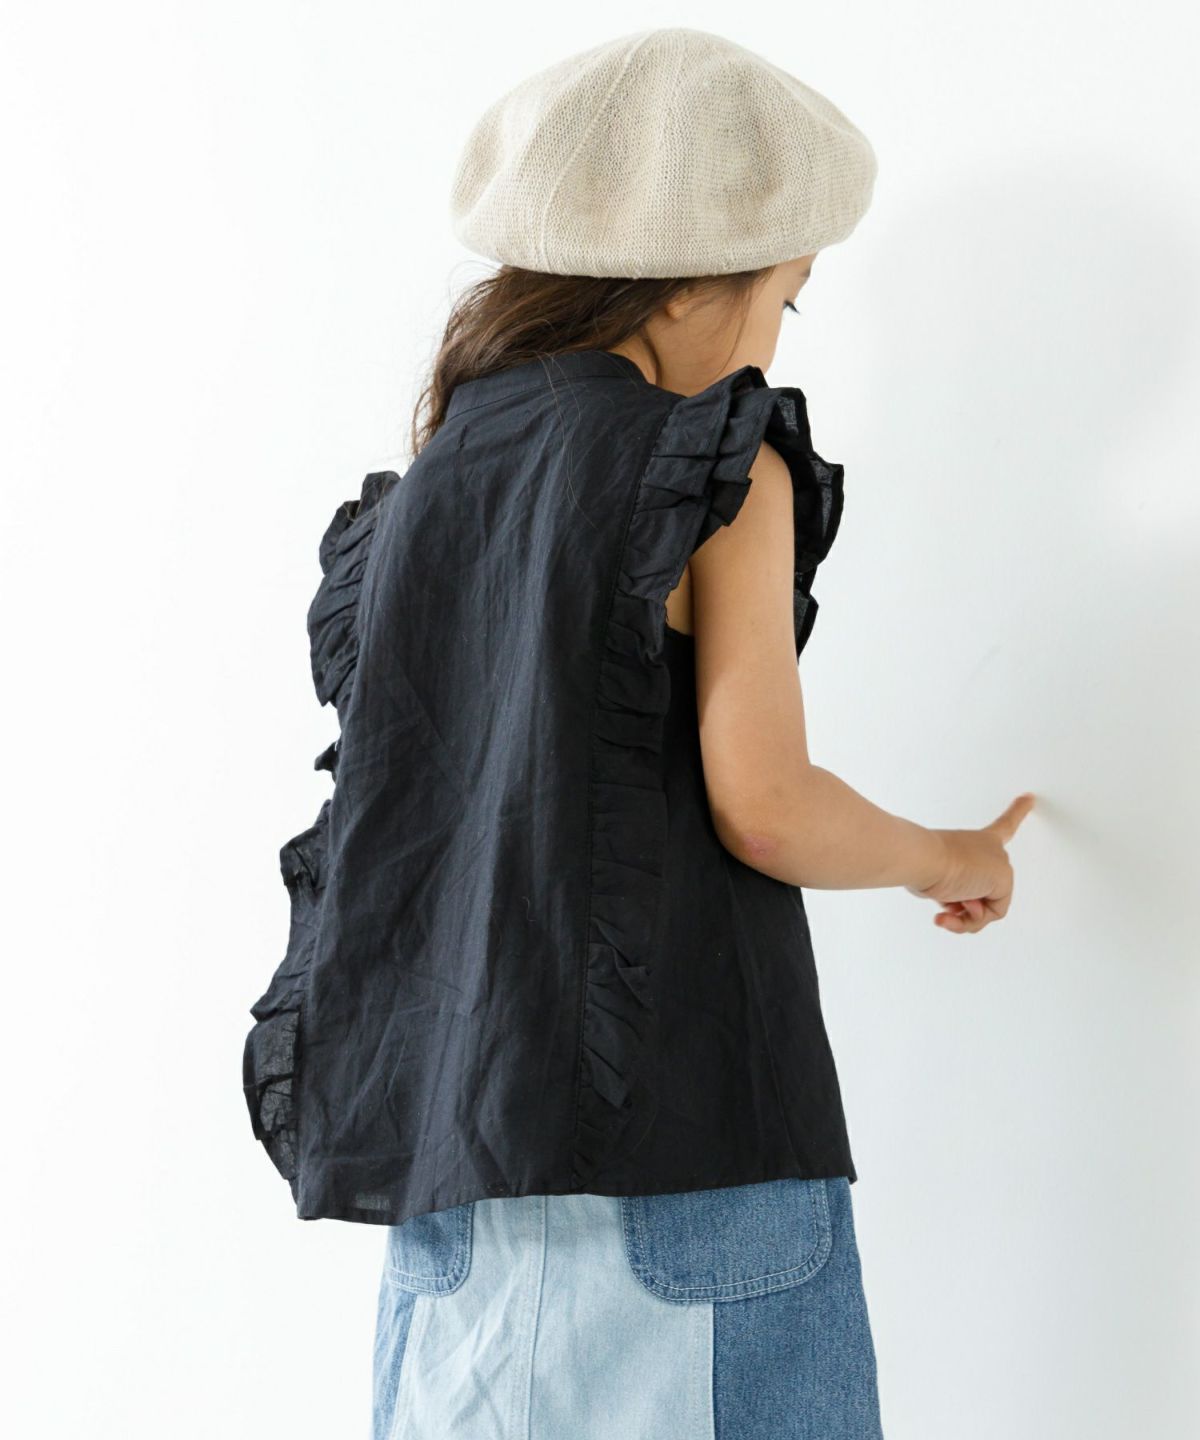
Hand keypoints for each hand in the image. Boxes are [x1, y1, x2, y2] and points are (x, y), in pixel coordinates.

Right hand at [907, 793, 1035, 934]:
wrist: (922, 856)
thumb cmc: (923, 859)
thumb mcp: (939, 876)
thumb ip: (955, 891)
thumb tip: (970, 906)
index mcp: (978, 840)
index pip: (1002, 826)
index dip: (1017, 811)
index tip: (1030, 797)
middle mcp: (991, 850)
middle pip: (985, 888)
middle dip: (961, 904)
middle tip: (944, 902)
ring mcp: (998, 865)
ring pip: (985, 906)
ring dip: (962, 914)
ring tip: (948, 906)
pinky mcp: (1002, 882)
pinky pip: (991, 914)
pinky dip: (969, 920)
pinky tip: (953, 910)